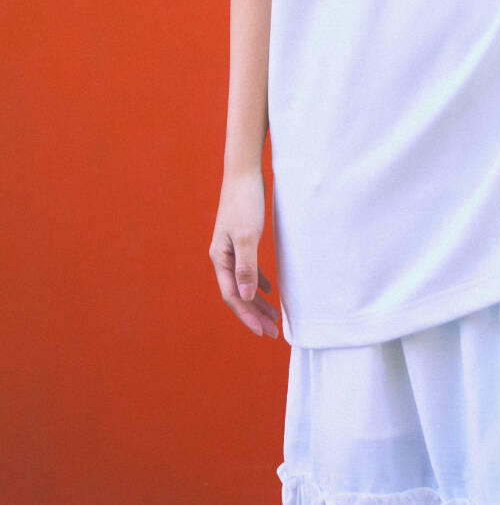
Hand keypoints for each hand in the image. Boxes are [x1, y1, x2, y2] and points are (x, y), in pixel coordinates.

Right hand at [209, 169, 279, 338]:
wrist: (245, 173)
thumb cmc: (245, 202)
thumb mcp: (248, 236)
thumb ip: (246, 267)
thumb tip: (245, 297)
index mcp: (220, 259)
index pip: (232, 296)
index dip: (247, 315)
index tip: (263, 332)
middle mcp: (223, 257)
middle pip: (237, 294)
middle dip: (254, 314)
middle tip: (273, 332)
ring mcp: (231, 249)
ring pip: (244, 284)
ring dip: (258, 301)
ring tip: (274, 318)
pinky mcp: (242, 240)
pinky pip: (249, 269)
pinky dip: (259, 282)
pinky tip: (270, 291)